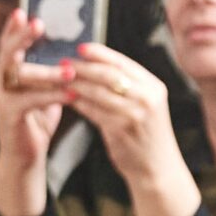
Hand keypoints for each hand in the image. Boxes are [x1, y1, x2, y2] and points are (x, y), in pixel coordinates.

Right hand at [0, 10, 66, 215]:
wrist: (24, 155)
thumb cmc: (36, 117)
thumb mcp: (44, 87)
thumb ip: (50, 68)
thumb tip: (73, 43)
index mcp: (5, 71)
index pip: (8, 43)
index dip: (13, 28)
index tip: (23, 10)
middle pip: (7, 53)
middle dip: (22, 37)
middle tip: (39, 23)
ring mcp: (0, 98)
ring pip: (20, 77)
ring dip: (47, 73)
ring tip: (70, 71)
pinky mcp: (8, 116)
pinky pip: (30, 101)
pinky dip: (51, 97)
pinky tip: (71, 94)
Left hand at [57, 43, 200, 215]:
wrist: (157, 168)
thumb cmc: (144, 135)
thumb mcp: (143, 106)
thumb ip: (125, 88)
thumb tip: (93, 67)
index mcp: (153, 86)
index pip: (123, 62)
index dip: (100, 53)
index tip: (80, 47)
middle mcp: (147, 96)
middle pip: (108, 74)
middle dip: (83, 67)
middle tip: (62, 64)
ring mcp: (136, 113)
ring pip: (98, 91)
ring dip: (76, 84)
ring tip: (58, 80)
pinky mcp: (122, 129)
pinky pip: (94, 111)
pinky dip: (78, 103)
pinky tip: (65, 99)